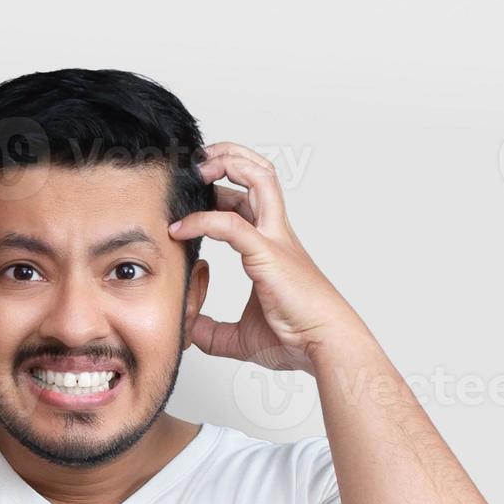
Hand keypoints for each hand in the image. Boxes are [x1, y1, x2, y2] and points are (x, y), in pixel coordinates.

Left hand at [168, 142, 345, 374]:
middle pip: (260, 174)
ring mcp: (275, 241)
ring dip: (226, 165)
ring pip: (259, 179)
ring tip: (197, 170)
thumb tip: (188, 328)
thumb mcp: (240, 337)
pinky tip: (179, 230)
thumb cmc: (296, 339)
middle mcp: (276, 235)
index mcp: (272, 247)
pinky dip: (202, 220)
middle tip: (196, 163)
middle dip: (228, 156)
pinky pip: (231, 225)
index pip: (249, 200)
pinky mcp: (268, 255)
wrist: (325, 347)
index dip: (221, 189)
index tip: (194, 192)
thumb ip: (212, 330)